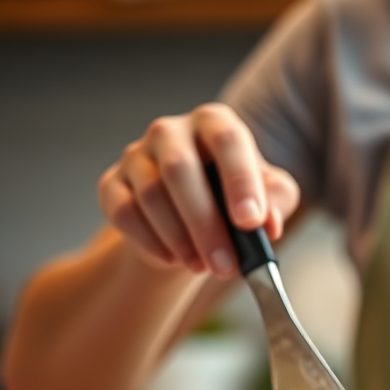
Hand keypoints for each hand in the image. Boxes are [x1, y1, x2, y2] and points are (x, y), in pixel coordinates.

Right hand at [98, 103, 300, 276]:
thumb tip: (270, 222)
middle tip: (226, 266)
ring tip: (203, 266)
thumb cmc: (234, 202)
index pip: (227, 140)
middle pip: (180, 169)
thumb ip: (277, 201)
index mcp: (214, 123)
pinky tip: (172, 259)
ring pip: (151, 194)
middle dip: (206, 224)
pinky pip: (123, 212)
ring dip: (180, 239)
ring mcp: (137, 155)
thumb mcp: (268, 198)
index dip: (239, 181)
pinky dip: (150, 242)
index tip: (250, 223)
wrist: (192, 224)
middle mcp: (171, 131)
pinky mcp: (112, 184)